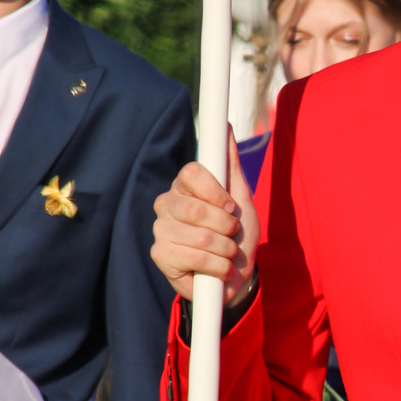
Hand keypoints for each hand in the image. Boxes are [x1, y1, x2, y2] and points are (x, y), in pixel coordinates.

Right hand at [151, 140, 259, 306]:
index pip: (192, 173)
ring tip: (227, 254)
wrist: (237, 274)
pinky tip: (219, 270)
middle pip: (197, 209)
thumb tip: (228, 127)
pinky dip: (218, 267)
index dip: (217, 192)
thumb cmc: (236, 233)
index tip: (231, 207)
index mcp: (183, 186)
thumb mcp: (240, 196)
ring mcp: (160, 230)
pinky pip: (195, 258)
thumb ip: (230, 163)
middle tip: (232, 234)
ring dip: (226, 249)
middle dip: (227, 226)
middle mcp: (166, 203)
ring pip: (200, 235)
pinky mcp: (160, 256)